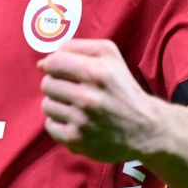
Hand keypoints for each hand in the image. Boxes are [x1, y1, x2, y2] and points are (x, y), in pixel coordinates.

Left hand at [37, 38, 164, 162]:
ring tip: (77, 107)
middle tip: (75, 90)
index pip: (54, 62)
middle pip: (47, 84)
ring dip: (58, 104)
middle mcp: (89, 98)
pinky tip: (76, 121)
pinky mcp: (77, 140)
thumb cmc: (123, 87)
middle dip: (57, 85)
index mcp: (98, 72)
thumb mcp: (110, 55)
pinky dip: (59, 123)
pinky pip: (50, 125)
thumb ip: (76, 47)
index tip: (62, 70)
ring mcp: (82, 121)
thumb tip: (43, 62)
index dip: (53, 65)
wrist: (145, 129)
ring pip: (47, 105)